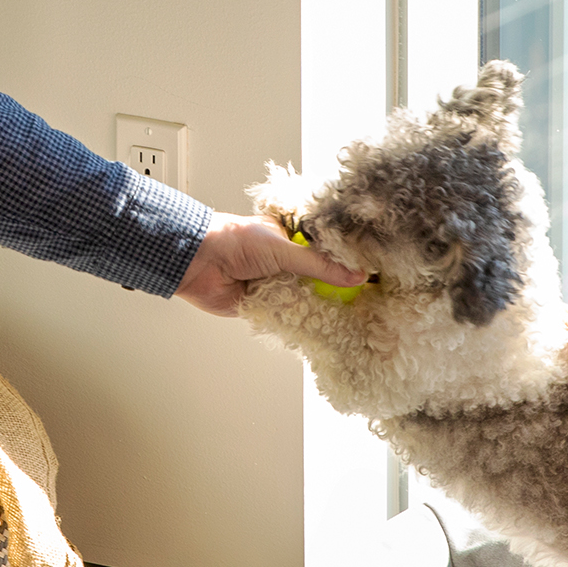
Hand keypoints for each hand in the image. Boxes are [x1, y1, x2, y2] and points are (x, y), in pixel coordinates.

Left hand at [174, 212, 367, 315]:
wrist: (196, 262)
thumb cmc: (233, 241)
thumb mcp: (283, 250)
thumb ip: (320, 266)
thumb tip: (356, 275)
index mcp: (290, 239)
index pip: (324, 252)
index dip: (344, 263)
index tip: (370, 275)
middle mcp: (284, 262)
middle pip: (318, 278)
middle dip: (336, 290)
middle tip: (366, 302)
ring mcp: (275, 284)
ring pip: (305, 298)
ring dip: (319, 307)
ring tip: (351, 318)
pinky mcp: (263, 305)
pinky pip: (288, 315)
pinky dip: (300, 320)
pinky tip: (323, 327)